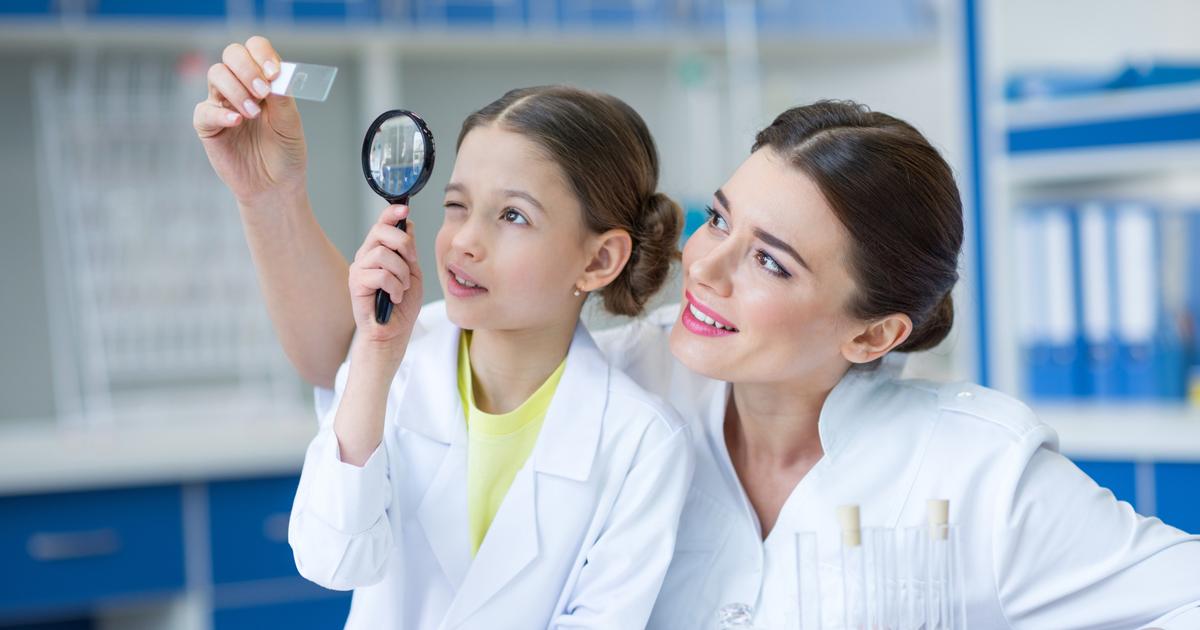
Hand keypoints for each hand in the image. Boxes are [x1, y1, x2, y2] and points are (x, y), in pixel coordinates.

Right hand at [193, 36, 306, 205]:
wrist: (275, 187)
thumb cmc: (285, 153)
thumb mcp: (291, 126)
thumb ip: (284, 100)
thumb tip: (277, 77)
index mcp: (263, 80)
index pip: (255, 49)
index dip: (262, 54)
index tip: (274, 73)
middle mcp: (240, 86)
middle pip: (232, 54)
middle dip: (247, 68)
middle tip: (263, 92)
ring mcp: (221, 104)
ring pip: (217, 75)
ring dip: (237, 90)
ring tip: (254, 114)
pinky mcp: (207, 126)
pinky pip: (205, 110)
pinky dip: (221, 113)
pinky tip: (238, 122)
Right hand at [349, 205, 423, 366]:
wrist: (393, 333)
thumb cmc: (402, 305)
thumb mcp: (412, 272)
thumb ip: (409, 250)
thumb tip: (407, 223)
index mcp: (379, 250)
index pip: (382, 223)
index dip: (391, 213)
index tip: (404, 208)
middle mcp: (366, 256)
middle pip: (380, 231)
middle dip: (403, 244)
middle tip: (411, 262)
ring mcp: (359, 269)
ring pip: (383, 253)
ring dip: (401, 272)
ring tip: (402, 288)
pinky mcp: (356, 284)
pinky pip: (380, 274)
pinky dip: (394, 286)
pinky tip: (394, 297)